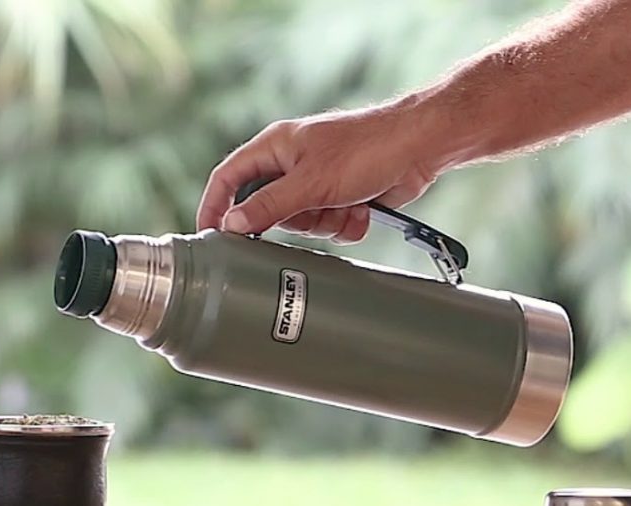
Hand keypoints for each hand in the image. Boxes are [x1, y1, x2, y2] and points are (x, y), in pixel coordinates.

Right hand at [196, 101, 443, 242]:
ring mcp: (316, 182)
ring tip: (348, 202)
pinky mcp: (340, 197)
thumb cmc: (366, 148)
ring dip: (326, 222)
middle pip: (269, 210)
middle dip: (296, 220)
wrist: (419, 147)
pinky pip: (329, 227)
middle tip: (315, 209)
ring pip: (302, 224)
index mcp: (274, 148)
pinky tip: (362, 207)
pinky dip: (346, 224)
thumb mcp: (310, 183)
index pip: (228, 178)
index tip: (210, 233)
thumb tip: (232, 224)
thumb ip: (268, 206)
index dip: (215, 205)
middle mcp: (292, 163)